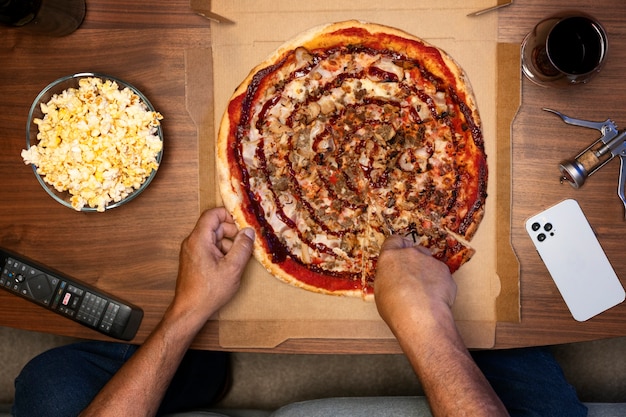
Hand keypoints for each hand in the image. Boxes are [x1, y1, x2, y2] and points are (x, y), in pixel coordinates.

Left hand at [171, 207, 254, 322]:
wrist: (190, 310)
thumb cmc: (209, 291)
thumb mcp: (233, 268)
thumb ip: (242, 247)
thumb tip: (249, 231)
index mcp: (199, 239)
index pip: (213, 214)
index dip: (229, 215)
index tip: (244, 223)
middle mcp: (192, 242)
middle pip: (215, 226)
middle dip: (232, 233)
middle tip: (246, 244)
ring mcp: (192, 251)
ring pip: (214, 238)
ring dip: (228, 245)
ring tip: (238, 259)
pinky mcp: (194, 261)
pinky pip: (210, 248)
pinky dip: (222, 253)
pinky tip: (230, 266)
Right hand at [374, 235, 455, 330]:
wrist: (420, 315)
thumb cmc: (395, 307)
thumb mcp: (381, 291)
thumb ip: (389, 276)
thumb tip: (394, 278)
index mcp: (390, 257)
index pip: (393, 241)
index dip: (398, 247)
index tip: (400, 253)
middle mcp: (410, 254)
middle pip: (414, 250)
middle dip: (414, 261)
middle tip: (412, 279)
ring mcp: (429, 260)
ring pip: (429, 263)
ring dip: (427, 273)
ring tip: (425, 293)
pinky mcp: (444, 270)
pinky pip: (441, 274)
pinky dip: (439, 283)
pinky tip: (435, 297)